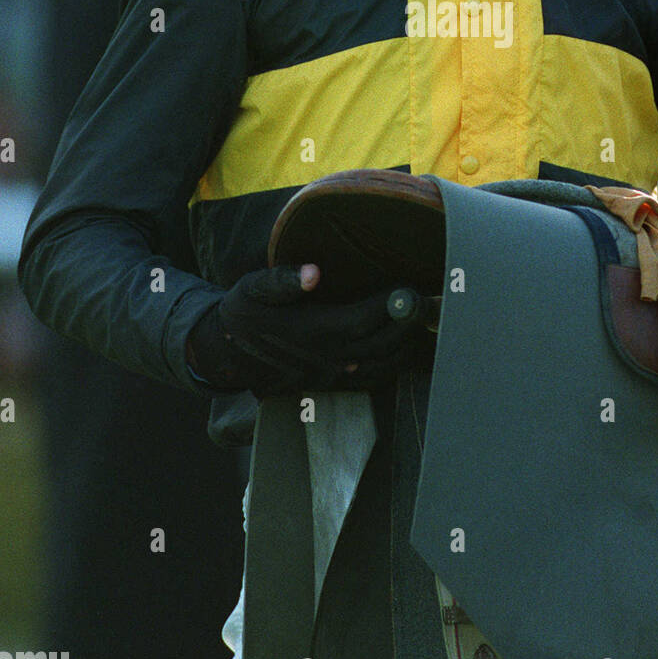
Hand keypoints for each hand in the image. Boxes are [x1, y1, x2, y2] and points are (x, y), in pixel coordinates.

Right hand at [187, 263, 429, 396]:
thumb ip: (282, 280)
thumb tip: (312, 273)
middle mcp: (327, 358)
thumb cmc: (243, 314)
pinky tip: (408, 345)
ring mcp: (332, 376)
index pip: (364, 320)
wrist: (227, 355)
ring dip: (408, 345)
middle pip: (382, 344)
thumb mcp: (253, 289)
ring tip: (426, 320)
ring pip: (383, 365)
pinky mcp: (332, 385)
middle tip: (430, 300)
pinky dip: (396, 364)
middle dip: (409, 323)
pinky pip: (374, 379)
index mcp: (312, 332)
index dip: (391, 305)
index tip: (410, 286)